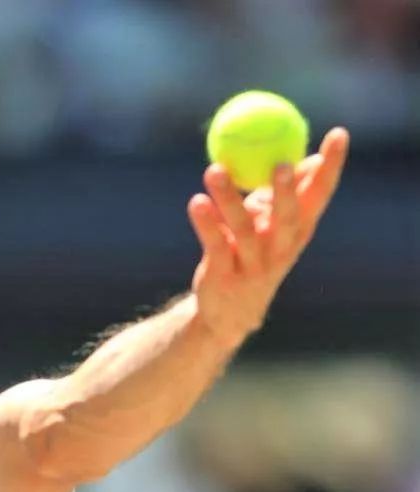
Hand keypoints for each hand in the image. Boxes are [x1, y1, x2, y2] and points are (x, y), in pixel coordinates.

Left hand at [187, 127, 349, 350]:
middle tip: (282, 163)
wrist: (228, 313)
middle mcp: (280, 248)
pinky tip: (197, 203)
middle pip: (288, 217)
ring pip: (243, 230)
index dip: (332, 166)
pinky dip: (206, 224)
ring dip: (229, 199)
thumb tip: (305, 157)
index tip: (339, 133)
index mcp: (297, 231)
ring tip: (215, 170)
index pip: (320, 194)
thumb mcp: (272, 226)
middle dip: (287, 192)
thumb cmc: (252, 256)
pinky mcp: (224, 276)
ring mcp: (253, 264)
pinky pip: (216, 245)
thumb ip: (285, 194)